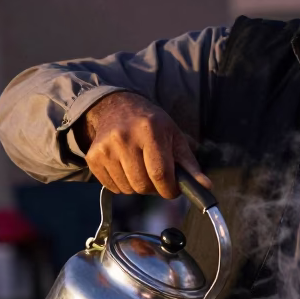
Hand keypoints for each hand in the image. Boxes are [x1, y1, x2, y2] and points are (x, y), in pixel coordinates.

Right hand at [75, 92, 210, 197]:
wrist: (117, 108)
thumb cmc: (152, 124)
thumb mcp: (174, 137)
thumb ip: (189, 165)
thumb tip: (206, 188)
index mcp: (150, 130)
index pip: (160, 174)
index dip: (169, 190)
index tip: (173, 190)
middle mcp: (125, 137)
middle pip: (143, 185)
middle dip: (155, 189)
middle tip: (158, 177)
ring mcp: (106, 147)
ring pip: (128, 189)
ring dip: (138, 187)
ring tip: (141, 169)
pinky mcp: (94, 157)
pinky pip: (113, 187)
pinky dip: (123, 185)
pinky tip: (126, 168)